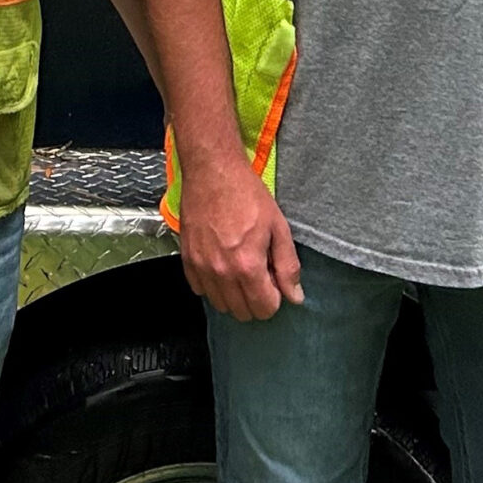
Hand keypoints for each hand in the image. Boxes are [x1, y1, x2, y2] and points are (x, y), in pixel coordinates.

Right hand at [176, 150, 302, 321]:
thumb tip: (295, 297)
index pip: (264, 309)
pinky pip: (199, 289)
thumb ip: (288, 266)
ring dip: (234, 295)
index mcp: (247, 266)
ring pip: (220, 305)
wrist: (212, 171)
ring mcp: (201, 267)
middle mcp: (221, 273)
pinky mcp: (187, 258)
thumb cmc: (248, 195)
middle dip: (256, 299)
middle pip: (242, 312)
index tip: (274, 278)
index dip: (275, 297)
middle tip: (259, 273)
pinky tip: (221, 265)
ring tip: (240, 268)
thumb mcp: (278, 227)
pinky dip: (212, 285)